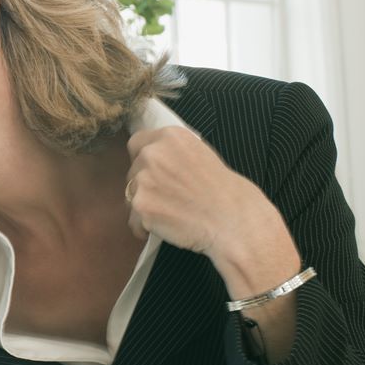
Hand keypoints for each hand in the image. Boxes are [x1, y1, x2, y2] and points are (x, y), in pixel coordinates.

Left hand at [124, 127, 299, 297]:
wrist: (233, 221)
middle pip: (132, 170)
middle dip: (145, 184)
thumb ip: (173, 153)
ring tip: (172, 214)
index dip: (144, 159)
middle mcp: (153, 153)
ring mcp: (144, 180)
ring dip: (145, 206)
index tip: (155, 172)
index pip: (137, 142)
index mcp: (170, 137)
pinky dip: (145, 227)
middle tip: (170, 198)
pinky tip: (167, 228)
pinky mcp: (141, 206)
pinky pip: (134, 220)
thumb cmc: (224, 191)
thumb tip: (151, 158)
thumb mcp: (201, 154)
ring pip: (131, 195)